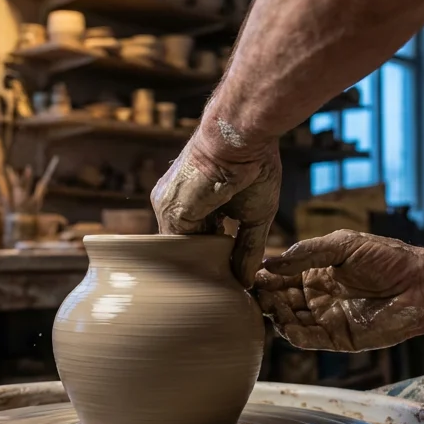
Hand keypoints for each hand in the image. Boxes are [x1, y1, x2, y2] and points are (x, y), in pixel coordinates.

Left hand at [151, 122, 280, 286]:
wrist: (241, 140)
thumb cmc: (254, 168)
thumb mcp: (256, 217)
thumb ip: (248, 249)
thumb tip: (246, 283)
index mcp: (194, 201)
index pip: (195, 236)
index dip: (211, 254)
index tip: (228, 269)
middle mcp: (174, 203)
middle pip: (183, 244)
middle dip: (201, 262)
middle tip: (222, 280)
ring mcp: (168, 206)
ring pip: (178, 248)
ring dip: (197, 263)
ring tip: (219, 275)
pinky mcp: (170, 211)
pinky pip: (177, 246)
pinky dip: (193, 259)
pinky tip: (212, 266)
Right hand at [254, 230, 423, 351]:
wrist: (421, 285)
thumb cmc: (387, 259)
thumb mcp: (343, 245)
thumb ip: (306, 253)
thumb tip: (269, 263)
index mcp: (314, 270)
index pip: (279, 274)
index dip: (263, 274)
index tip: (247, 272)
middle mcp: (315, 295)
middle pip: (278, 298)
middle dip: (264, 295)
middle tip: (252, 292)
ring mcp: (324, 317)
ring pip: (288, 319)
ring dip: (275, 314)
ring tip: (267, 306)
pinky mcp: (336, 338)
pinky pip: (308, 340)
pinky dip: (293, 335)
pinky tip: (285, 326)